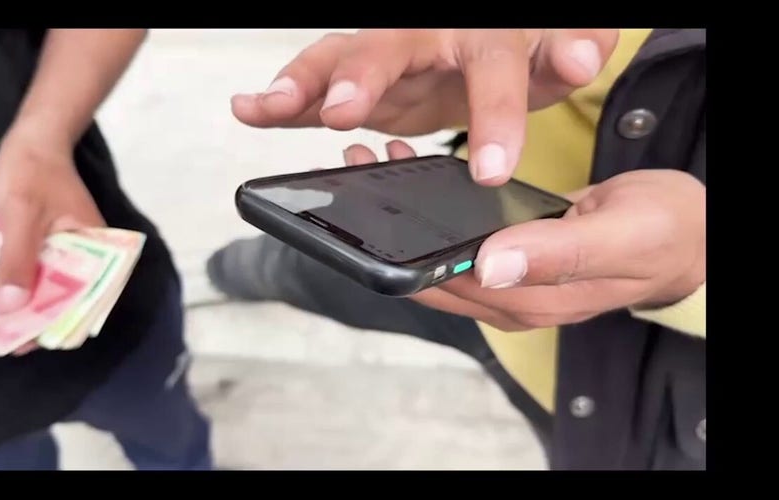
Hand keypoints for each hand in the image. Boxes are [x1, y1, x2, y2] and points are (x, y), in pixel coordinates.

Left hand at [0, 124, 104, 353]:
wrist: (28, 142)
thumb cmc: (35, 172)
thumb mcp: (24, 216)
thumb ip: (19, 259)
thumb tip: (11, 305)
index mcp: (95, 250)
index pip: (87, 295)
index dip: (63, 322)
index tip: (35, 341)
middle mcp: (80, 256)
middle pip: (62, 297)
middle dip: (35, 318)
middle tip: (6, 339)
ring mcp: (57, 253)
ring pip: (40, 288)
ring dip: (17, 306)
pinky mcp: (37, 248)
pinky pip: (24, 273)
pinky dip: (5, 286)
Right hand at [234, 29, 617, 183]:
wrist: (491, 39)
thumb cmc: (524, 49)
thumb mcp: (557, 53)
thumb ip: (571, 50)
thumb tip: (583, 53)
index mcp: (483, 31)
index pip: (491, 69)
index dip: (491, 118)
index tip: (487, 169)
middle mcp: (424, 34)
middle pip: (387, 45)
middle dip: (362, 77)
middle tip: (343, 110)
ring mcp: (386, 55)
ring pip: (338, 58)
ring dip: (303, 84)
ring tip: (268, 106)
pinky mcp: (361, 81)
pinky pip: (318, 84)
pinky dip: (285, 98)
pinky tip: (250, 108)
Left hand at [341, 142, 705, 330]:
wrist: (688, 234)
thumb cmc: (661, 235)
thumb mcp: (618, 238)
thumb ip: (555, 255)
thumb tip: (490, 266)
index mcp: (526, 301)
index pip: (440, 287)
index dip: (397, 252)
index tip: (367, 202)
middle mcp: (509, 298)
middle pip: (426, 272)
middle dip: (387, 228)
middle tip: (360, 169)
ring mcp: (509, 280)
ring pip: (438, 254)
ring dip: (405, 214)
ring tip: (377, 162)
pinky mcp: (513, 258)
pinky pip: (460, 240)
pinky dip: (434, 210)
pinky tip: (419, 171)